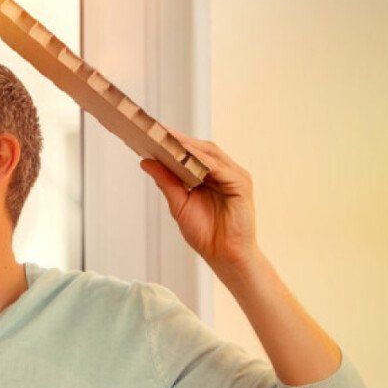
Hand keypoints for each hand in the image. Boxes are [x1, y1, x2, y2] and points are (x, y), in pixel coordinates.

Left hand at [141, 130, 259, 277]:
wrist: (225, 257)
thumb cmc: (206, 234)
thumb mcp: (179, 204)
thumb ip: (166, 181)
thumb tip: (146, 161)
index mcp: (212, 175)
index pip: (193, 152)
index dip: (174, 142)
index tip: (151, 133)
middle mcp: (225, 172)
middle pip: (202, 148)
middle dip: (180, 139)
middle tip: (157, 130)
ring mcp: (235, 177)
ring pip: (211, 153)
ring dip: (189, 145)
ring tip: (168, 138)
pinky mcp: (241, 184)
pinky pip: (220, 167)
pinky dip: (203, 160)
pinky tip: (187, 156)